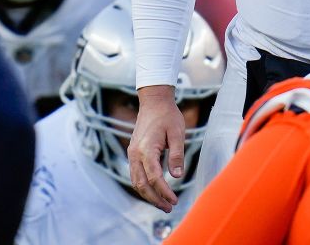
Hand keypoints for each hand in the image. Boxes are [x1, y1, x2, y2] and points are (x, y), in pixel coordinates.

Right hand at [127, 85, 183, 212]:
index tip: (175, 201)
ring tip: (163, 204)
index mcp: (147, 149)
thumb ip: (177, 155)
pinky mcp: (133, 152)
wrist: (153, 101)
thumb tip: (177, 177)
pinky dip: (143, 186)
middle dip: (154, 199)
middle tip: (169, 208)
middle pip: (141, 184)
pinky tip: (154, 191)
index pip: (155, 178)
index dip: (165, 192)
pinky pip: (135, 174)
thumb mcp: (177, 134)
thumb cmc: (168, 116)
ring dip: (148, 195)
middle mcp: (135, 153)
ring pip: (135, 181)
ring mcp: (132, 153)